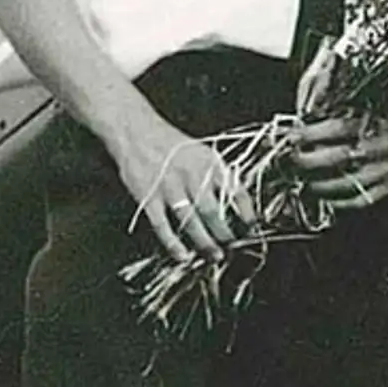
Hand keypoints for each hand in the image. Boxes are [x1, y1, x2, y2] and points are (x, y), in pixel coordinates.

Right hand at [110, 117, 256, 262]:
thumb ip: (217, 175)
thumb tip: (236, 201)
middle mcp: (191, 175)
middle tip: (233, 248)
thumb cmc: (171, 143)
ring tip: (214, 256)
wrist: (135, 131)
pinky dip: (174, 244)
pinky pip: (163, 226)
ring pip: (191, 222)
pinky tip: (183, 255)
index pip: (235, 190)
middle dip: (226, 234)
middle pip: (213, 212)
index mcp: (209, 163)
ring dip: (205, 242)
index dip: (246, 211)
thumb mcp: (202, 152)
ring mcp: (169, 187)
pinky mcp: (148, 197)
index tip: (252, 227)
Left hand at [289, 111, 387, 213]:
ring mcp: (387, 169)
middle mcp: (380, 146)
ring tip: (306, 183)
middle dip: (306, 161)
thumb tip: (312, 117)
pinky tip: (328, 199)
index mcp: (376, 121)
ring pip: (344, 182)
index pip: (333, 128)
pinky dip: (341, 202)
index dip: (307, 134)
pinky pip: (361, 199)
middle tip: (293, 160)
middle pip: (333, 157)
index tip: (292, 136)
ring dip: (319, 185)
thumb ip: (347, 107)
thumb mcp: (376, 102)